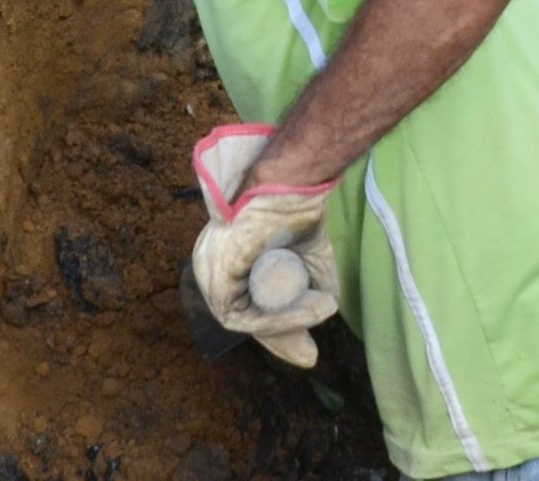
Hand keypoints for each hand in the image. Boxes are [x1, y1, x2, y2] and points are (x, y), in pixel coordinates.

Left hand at [188, 124, 339, 367]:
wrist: (290, 185)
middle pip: (244, 315)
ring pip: (244, 318)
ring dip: (283, 326)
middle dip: (278, 337)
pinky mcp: (217, 273)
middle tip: (307, 354)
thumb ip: (316, 279)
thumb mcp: (309, 255)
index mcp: (224, 261)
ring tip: (317, 315)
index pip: (246, 305)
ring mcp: (210, 271)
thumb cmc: (296, 211)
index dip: (276, 330)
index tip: (304, 351)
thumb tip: (328, 307)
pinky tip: (304, 315)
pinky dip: (274, 320)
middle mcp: (210, 267)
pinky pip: (241, 313)